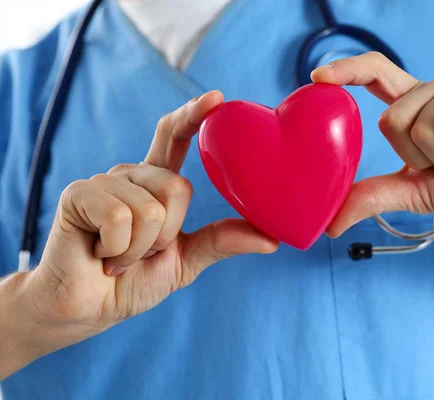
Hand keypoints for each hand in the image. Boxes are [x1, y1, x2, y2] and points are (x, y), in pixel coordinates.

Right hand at [16, 92, 278, 368]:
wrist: (87, 308)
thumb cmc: (134, 281)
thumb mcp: (186, 260)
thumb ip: (223, 241)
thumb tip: (274, 238)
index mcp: (155, 183)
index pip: (173, 137)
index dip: (193, 115)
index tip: (217, 98)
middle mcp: (130, 175)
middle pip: (177, 188)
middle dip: (167, 235)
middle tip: (142, 253)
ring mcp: (103, 182)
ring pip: (152, 209)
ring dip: (141, 248)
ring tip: (118, 256)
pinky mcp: (78, 195)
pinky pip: (122, 218)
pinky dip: (119, 251)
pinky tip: (102, 256)